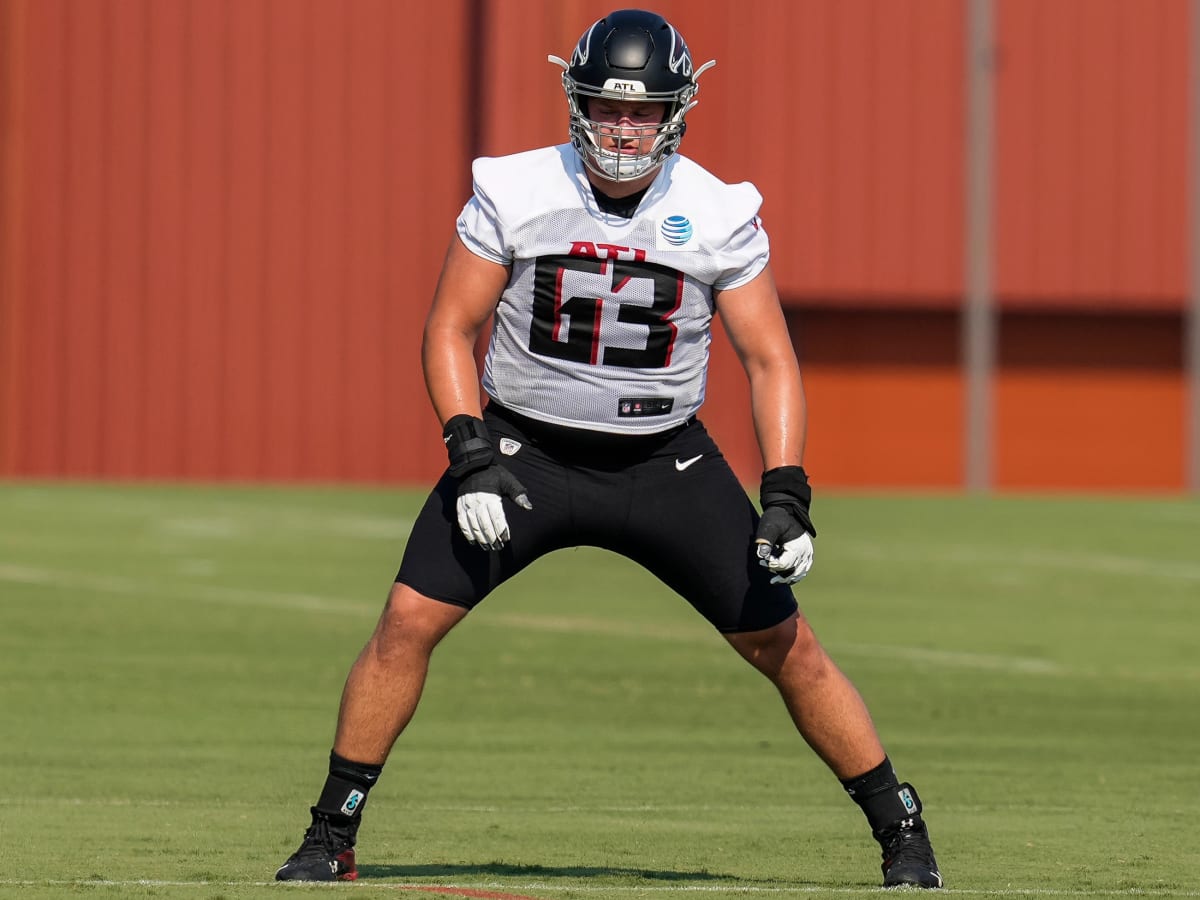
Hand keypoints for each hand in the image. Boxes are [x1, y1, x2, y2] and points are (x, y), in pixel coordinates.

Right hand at [455, 463, 532, 549]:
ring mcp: (467, 505)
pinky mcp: (460, 506)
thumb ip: (518, 494)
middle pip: (485, 525)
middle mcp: (478, 502)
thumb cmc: (494, 474)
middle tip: (498, 547)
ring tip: (488, 547)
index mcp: (491, 497)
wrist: (472, 466)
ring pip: (474, 526)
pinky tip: (473, 542)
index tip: (506, 539)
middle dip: (492, 538)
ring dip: (481, 539)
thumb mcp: (508, 480)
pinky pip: (463, 523)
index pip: (497, 519)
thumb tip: (528, 507)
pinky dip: (467, 534)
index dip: (502, 531)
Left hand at [755, 465, 816, 584]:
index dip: (772, 565)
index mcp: (798, 547)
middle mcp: (805, 552)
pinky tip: (783, 577)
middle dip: (777, 572)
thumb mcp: (769, 526)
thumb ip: (765, 540)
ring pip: (799, 573)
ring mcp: (807, 554)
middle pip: (792, 571)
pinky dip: (794, 575)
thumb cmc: (776, 517)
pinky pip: (802, 570)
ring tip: (774, 581)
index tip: (761, 561)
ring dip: (787, 578)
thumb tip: (762, 555)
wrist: (787, 509)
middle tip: (765, 569)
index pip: (785, 564)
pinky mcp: (806, 554)